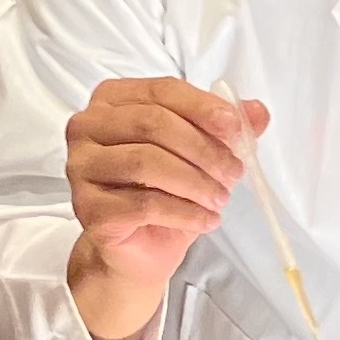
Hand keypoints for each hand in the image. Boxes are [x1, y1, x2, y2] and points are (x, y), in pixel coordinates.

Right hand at [64, 77, 264, 339]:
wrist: (140, 247)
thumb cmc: (167, 191)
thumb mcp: (203, 153)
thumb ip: (226, 129)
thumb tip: (258, 112)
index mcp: (113, 100)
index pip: (161, 91)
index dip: (202, 107)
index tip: (235, 127)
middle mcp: (87, 127)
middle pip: (153, 124)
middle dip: (204, 149)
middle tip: (235, 173)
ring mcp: (81, 167)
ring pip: (146, 163)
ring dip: (196, 182)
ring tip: (221, 199)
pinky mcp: (87, 207)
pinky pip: (143, 204)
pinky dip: (185, 213)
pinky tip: (206, 220)